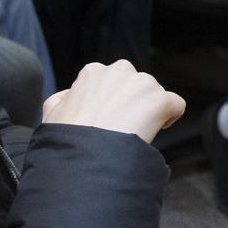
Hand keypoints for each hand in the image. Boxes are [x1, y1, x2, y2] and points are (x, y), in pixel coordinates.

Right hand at [40, 60, 185, 142]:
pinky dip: (170, 118)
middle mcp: (120, 71)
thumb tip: (68, 96)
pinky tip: (155, 130)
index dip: (113, 102)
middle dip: (134, 102)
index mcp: (94, 72)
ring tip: (136, 132)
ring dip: (150, 110)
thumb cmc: (68, 139)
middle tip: (123, 127)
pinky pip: (175, 105)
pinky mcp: (160, 99)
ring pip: (156, 93)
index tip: (109, 120)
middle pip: (136, 84)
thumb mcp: (52, 112)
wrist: (86, 156)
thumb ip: (63, 98)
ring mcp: (142, 84)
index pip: (113, 81)